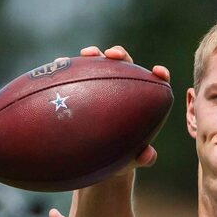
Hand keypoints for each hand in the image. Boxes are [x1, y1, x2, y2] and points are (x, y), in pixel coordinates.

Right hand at [78, 45, 170, 174]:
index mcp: (140, 101)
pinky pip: (74, 75)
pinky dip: (67, 67)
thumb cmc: (121, 159)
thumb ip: (144, 158)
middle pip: (124, 64)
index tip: (159, 73)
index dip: (159, 75)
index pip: (153, 83)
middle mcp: (121, 88)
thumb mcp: (131, 160)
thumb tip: (148, 155)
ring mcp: (100, 86)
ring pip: (98, 64)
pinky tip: (58, 63)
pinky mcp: (80, 90)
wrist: (98, 161)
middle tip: (113, 56)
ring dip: (93, 55)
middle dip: (119, 55)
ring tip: (86, 54)